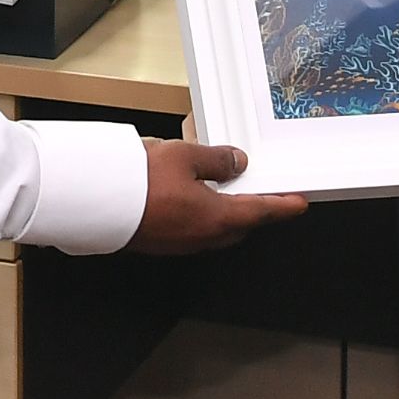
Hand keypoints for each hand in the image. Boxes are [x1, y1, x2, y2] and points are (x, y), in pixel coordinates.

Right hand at [123, 138, 306, 255]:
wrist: (98, 204)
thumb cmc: (141, 181)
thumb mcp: (185, 156)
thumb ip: (216, 160)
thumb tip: (236, 163)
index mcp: (217, 218)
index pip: (261, 211)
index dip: (283, 206)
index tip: (299, 203)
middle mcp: (203, 237)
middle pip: (240, 225)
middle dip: (253, 210)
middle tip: (260, 191)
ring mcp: (180, 243)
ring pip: (215, 229)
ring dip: (225, 212)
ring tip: (222, 187)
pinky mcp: (161, 241)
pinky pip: (192, 229)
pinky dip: (201, 214)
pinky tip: (189, 195)